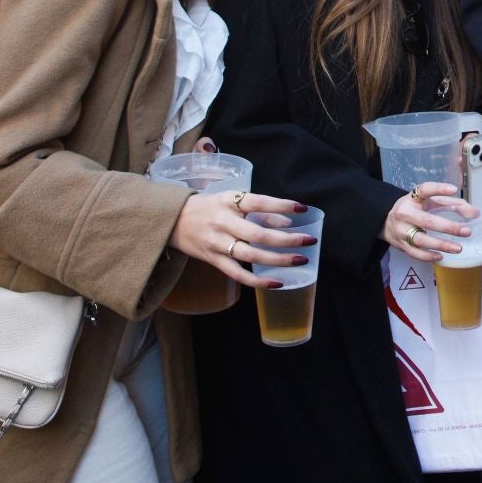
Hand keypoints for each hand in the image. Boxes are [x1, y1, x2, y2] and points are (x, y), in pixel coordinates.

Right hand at [170, 190, 314, 287]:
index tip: (303, 208)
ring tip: (300, 260)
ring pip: (251, 255)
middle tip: (309, 241)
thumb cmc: (209, 207)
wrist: (172, 220)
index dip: (281, 206)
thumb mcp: (231, 200)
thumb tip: (287, 223)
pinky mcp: (213, 260)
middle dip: (287, 239)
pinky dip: (258, 281)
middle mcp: (223, 222)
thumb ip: (258, 211)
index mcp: (228, 201)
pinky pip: (238, 274)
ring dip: (278, 260)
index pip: (259, 202)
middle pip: (258, 234)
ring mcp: (217, 243)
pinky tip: (278, 282)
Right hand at [384, 181, 479, 262]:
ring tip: (458, 248)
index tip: (454, 189)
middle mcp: (405, 213)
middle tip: (466, 231)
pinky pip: (415, 253)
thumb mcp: (430, 202)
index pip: (424, 190)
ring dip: (441, 245)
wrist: (386, 222)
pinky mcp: (400, 245)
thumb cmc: (415, 210)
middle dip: (448, 227)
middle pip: (427, 221)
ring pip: (421, 239)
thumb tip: (475, 214)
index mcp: (413, 199)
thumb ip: (453, 205)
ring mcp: (401, 230)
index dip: (439, 189)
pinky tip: (441, 256)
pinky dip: (428, 256)